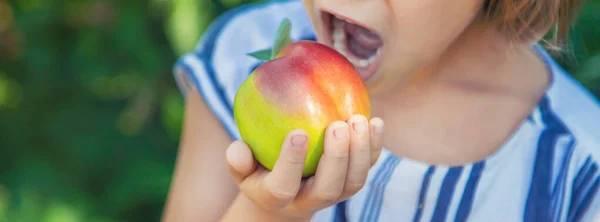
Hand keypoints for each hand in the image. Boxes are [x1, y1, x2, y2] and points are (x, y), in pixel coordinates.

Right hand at [224, 114, 384, 219]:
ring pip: (353, 182)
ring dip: (361, 152)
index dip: (291, 162)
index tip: (298, 132)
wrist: (284, 194)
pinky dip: (374, 147)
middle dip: (337, 157)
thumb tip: (238, 148)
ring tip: (359, 120)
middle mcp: (308, 201)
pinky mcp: (350, 183)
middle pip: (328, 188)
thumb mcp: (242, 168)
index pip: (284, 186)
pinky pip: (367, 168)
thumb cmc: (258, 170)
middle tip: (338, 126)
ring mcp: (333, 194)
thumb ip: (238, 159)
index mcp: (277, 197)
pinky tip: (375, 121)